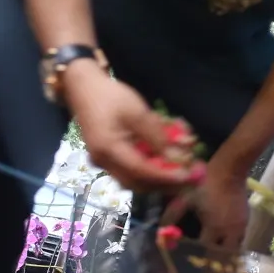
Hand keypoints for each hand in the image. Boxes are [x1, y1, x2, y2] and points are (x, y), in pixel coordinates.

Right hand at [67, 68, 200, 190]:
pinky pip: (130, 170)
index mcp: (108, 150)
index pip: (141, 171)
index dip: (165, 176)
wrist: (84, 88)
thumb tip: (177, 158)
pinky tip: (166, 162)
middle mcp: (104, 162)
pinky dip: (149, 169)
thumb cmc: (111, 96)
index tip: (187, 176)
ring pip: (134, 180)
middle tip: (189, 179)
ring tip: (181, 172)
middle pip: (137, 183)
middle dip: (165, 184)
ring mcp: (104, 162)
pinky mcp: (109, 158)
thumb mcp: (137, 112)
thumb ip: (157, 136)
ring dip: (159, 179)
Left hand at [166, 164, 249, 251]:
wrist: (230, 170)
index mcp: (214, 227)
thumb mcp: (184, 199)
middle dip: (214, 258)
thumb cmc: (205, 183)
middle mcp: (230, 231)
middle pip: (224, 254)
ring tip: (216, 252)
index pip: (206, 250)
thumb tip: (161, 232)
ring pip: (235, 247)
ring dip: (225, 251)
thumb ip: (171, 217)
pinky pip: (240, 236)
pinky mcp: (246, 218)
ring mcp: (240, 225)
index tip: (190, 258)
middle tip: (205, 261)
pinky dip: (231, 240)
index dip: (197, 254)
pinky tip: (223, 235)